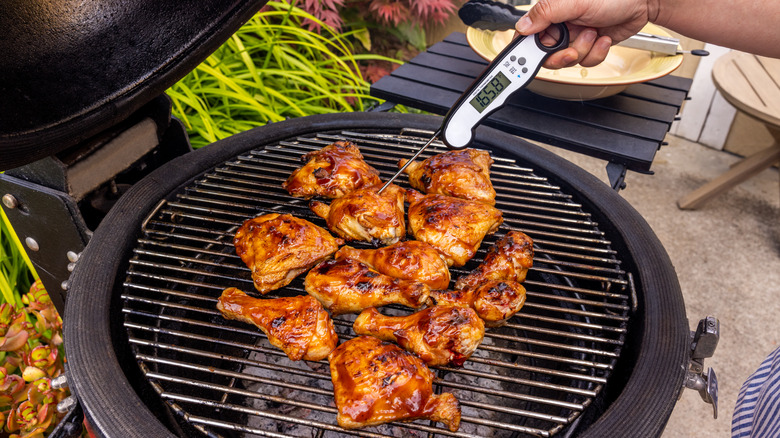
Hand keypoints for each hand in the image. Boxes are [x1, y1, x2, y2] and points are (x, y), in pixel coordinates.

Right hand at [515, 0, 654, 68]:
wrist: (644, 2)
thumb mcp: (574, 2)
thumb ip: (545, 13)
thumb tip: (522, 26)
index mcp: (551, 13)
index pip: (529, 36)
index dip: (530, 50)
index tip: (536, 58)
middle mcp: (561, 25)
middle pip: (548, 55)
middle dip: (563, 55)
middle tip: (572, 49)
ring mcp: (576, 36)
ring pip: (568, 61)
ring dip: (584, 50)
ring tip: (593, 33)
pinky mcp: (590, 45)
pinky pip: (586, 61)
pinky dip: (596, 53)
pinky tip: (603, 38)